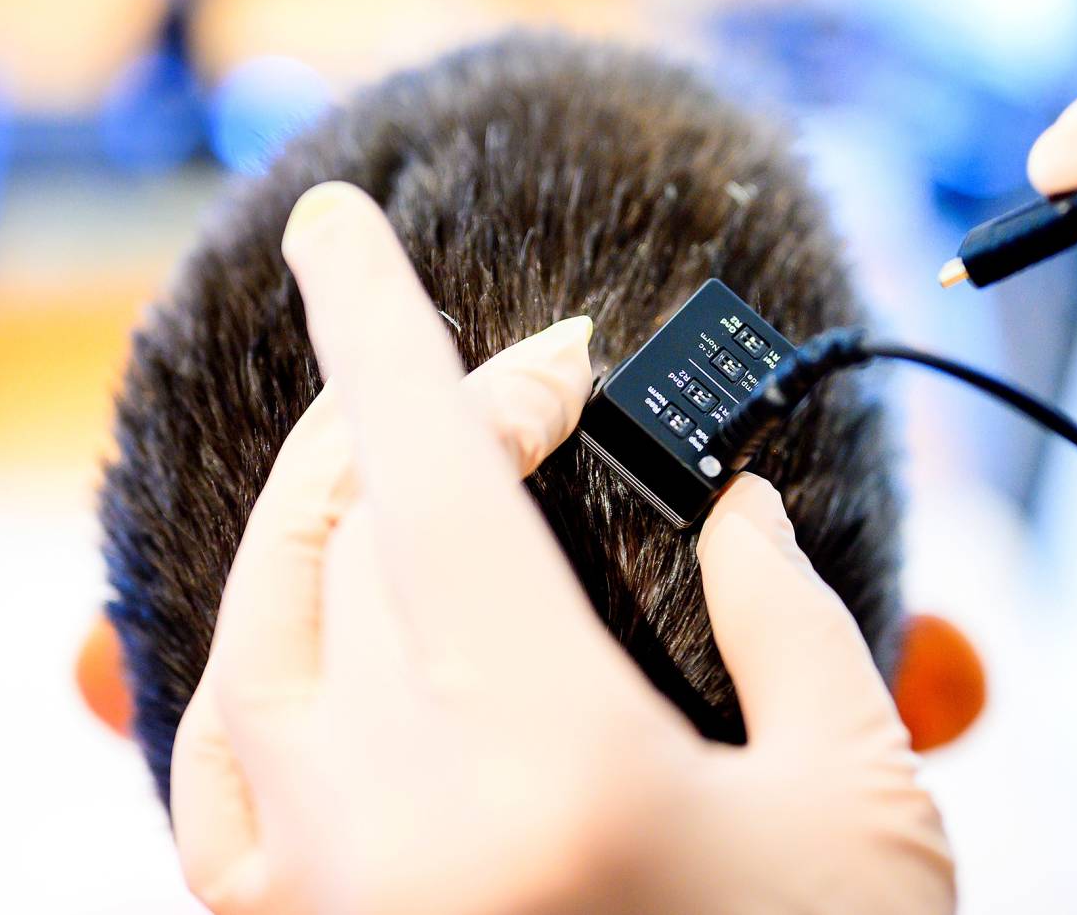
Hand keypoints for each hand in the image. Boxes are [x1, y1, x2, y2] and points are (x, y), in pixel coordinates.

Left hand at [169, 181, 953, 914]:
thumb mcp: (855, 802)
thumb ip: (788, 623)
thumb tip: (728, 502)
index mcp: (545, 771)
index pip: (427, 481)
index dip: (387, 330)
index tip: (348, 228)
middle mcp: (393, 830)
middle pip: (353, 535)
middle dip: (430, 419)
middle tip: (529, 382)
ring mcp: (319, 898)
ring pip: (258, 635)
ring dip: (326, 514)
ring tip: (410, 460)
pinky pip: (221, 765)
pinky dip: (264, 657)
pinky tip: (322, 625)